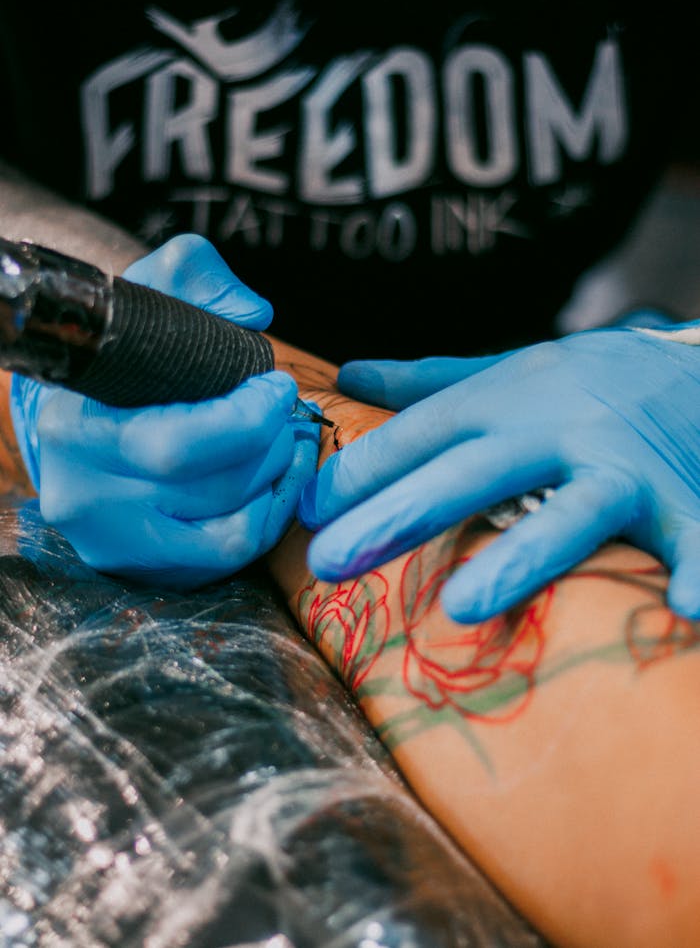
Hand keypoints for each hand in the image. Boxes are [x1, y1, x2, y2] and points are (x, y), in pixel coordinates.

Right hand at [10, 234, 318, 588]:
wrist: (77, 407)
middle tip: (291, 413)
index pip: (181, 443)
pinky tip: (272, 481)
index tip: (279, 386)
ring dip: (279, 483)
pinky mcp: (138, 566)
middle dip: (275, 445)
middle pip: (219, 487)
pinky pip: (225, 559)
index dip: (251, 418)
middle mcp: (86, 495)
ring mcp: (111, 541)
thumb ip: (197, 274)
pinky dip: (264, 519)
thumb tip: (255, 315)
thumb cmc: (123, 349)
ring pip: (230, 533)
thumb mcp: (149, 289)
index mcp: (80, 427)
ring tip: (290, 443)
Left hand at [298, 325, 699, 621]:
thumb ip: (430, 382)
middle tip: (328, 561)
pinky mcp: (683, 497)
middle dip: (399, 515)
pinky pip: (694, 538)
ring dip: (521, 556)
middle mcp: (557, 429)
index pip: (422, 434)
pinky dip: (699, 570)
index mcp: (507, 400)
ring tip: (465, 605)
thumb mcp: (509, 371)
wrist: (696, 365)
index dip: (362, 471)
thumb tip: (349, 374)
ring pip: (570, 513)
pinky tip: (687, 608)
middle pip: (472, 474)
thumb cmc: (589, 380)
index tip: (306, 510)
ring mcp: (621, 466)